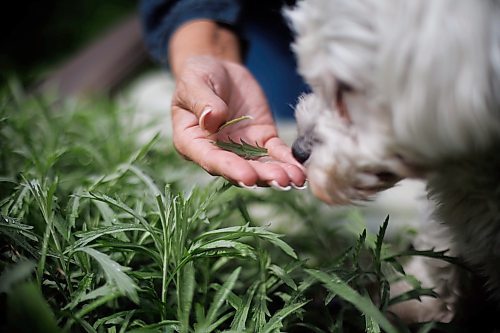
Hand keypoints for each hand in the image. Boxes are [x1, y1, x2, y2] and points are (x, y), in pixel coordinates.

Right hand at [171, 56, 305, 187]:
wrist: (219, 69)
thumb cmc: (198, 75)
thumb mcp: (193, 82)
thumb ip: (201, 101)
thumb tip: (212, 119)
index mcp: (193, 142)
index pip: (211, 160)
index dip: (230, 169)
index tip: (248, 177)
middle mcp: (217, 151)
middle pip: (240, 168)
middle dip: (262, 176)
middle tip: (282, 180)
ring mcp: (242, 148)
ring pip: (260, 165)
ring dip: (278, 173)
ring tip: (296, 179)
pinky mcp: (262, 139)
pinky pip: (275, 152)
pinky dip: (288, 160)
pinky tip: (301, 170)